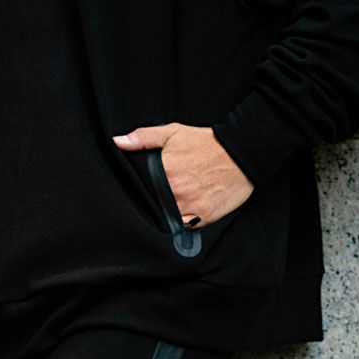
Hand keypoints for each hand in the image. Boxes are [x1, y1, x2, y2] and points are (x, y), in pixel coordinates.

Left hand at [111, 122, 252, 227]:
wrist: (242, 153)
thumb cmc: (207, 143)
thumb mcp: (173, 132)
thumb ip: (143, 138)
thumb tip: (117, 142)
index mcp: (164, 170)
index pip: (140, 189)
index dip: (140, 190)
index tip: (144, 189)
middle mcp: (175, 190)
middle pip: (153, 205)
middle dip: (154, 202)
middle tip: (163, 194)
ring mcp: (190, 205)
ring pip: (167, 217)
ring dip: (168, 213)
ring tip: (175, 202)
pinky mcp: (204, 217)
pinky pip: (186, 226)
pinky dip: (183, 222)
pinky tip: (187, 210)